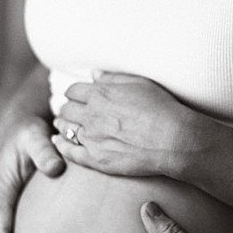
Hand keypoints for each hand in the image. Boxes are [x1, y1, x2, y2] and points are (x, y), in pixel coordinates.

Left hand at [53, 72, 205, 178]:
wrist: (173, 139)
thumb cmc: (162, 108)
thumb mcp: (140, 83)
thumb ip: (113, 78)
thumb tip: (94, 74)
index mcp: (100, 94)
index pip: (74, 90)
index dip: (75, 92)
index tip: (79, 96)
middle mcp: (91, 114)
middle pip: (67, 108)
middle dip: (68, 107)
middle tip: (71, 110)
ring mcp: (91, 137)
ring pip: (65, 128)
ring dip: (63, 124)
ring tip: (64, 123)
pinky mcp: (95, 158)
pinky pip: (69, 151)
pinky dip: (61, 145)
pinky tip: (59, 142)